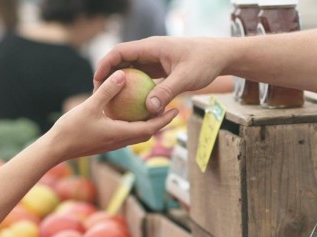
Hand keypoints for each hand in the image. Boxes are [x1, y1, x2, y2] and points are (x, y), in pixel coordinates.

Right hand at [46, 70, 177, 161]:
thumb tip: (123, 74)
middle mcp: (120, 141)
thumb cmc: (71, 129)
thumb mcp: (90, 106)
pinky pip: (124, 132)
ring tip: (153, 109)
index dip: (164, 119)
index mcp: (121, 134)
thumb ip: (107, 91)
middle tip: (171, 108)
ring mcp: (112, 143)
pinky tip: (128, 112)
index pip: (150, 128)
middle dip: (160, 122)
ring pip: (136, 134)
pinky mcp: (105, 142)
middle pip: (147, 132)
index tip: (176, 110)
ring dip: (147, 123)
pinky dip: (132, 123)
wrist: (55, 149)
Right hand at [94, 36, 229, 113]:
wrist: (220, 56)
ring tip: (110, 102)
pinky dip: (135, 89)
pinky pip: (142, 78)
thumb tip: (149, 109)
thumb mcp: (186, 78)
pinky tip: (131, 106)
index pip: (120, 52)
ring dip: (120, 83)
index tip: (96, 81)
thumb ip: (166, 92)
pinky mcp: (160, 69)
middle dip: (108, 76)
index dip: (105, 65)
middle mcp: (150, 51)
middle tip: (98, 95)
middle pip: (121, 61)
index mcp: (152, 47)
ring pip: (131, 70)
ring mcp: (155, 60)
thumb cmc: (205, 62)